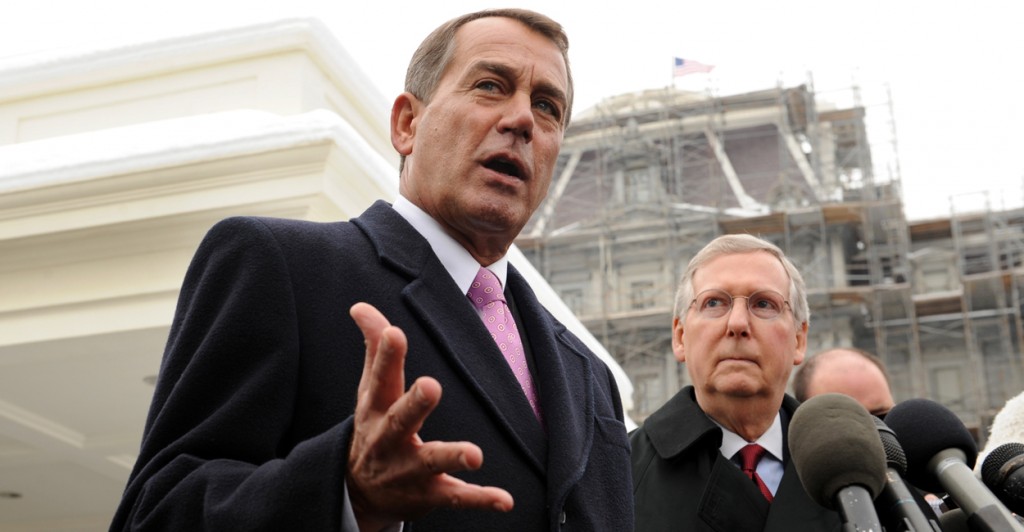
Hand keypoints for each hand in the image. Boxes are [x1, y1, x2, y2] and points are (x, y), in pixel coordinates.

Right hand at [346, 303, 513, 529]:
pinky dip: (480, 499)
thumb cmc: (372, 426)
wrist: (356, 492)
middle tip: (431, 386)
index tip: (394, 332)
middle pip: (400, 420)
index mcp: (376, 407)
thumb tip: (360, 306)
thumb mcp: (369, 388)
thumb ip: (372, 346)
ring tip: (475, 454)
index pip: (381, 377)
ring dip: (452, 457)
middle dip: (415, 404)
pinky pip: (455, 497)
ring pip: (430, 461)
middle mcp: (389, 438)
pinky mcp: (429, 494)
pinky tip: (505, 499)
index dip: (386, 355)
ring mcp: (409, 468)